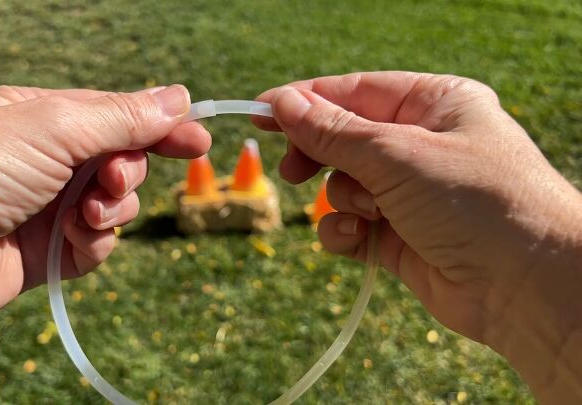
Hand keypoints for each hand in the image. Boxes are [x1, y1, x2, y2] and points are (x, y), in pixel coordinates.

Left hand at [0, 84, 210, 365]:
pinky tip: (71, 240)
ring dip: (112, 209)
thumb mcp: (54, 126)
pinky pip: (97, 244)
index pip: (118, 115)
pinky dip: (92, 242)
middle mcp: (49, 160)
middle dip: (128, 171)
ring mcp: (50, 206)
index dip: (160, 126)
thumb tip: (178, 96)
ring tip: (86, 213)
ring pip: (116, 206)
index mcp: (44, 117)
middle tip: (113, 180)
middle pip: (123, 161)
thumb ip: (121, 117)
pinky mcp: (49, 251)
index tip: (198, 138)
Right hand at [254, 72, 581, 401]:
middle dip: (317, 154)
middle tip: (291, 169)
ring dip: (342, 199)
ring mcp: (410, 193)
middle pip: (344, 138)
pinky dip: (343, 232)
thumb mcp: (396, 153)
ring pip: (343, 185)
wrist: (527, 287)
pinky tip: (355, 239)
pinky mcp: (399, 236)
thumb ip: (332, 131)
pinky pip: (351, 225)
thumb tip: (281, 101)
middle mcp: (422, 145)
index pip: (354, 92)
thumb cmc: (476, 201)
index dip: (305, 101)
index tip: (261, 112)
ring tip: (367, 211)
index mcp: (434, 104)